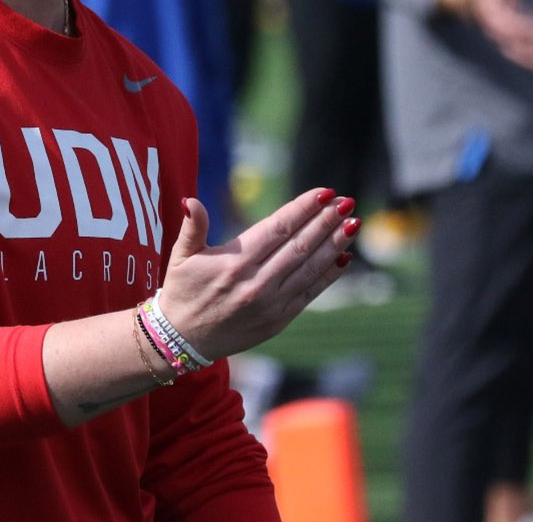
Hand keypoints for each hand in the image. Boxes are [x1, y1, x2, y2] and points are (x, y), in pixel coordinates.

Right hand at [155, 188, 358, 360]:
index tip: (323, 192)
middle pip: (300, 245)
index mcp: (234, 262)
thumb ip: (192, 228)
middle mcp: (256, 282)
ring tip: (352, 224)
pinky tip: (344, 258)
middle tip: (346, 202)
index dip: (303, 209)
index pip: (277, 228)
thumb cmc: (182, 292)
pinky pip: (309, 293)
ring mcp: (270, 303)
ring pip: (310, 268)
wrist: (182, 340)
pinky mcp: (278, 320)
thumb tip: (191, 201)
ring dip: (334, 245)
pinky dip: (328, 276)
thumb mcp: (180, 257)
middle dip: (326, 221)